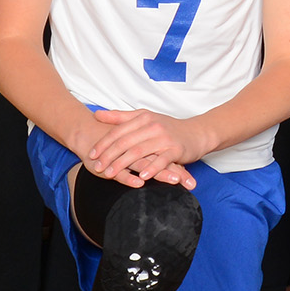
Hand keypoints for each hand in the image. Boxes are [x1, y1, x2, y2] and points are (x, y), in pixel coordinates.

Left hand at [81, 109, 197, 188]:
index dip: (103, 143)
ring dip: (123, 164)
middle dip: (109, 156)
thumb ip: (121, 117)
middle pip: (126, 142)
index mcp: (144, 118)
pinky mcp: (176, 150)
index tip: (91, 154)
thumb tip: (97, 113)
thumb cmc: (169, 128)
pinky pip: (162, 160)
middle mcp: (153, 127)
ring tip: (110, 174)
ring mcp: (165, 138)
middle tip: (96, 167)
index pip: (119, 131)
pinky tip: (141, 177)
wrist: (198, 133)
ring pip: (139, 151)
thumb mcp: (145, 118)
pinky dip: (151, 168)